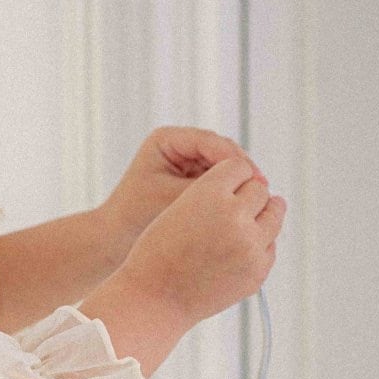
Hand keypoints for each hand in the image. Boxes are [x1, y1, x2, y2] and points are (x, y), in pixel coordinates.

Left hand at [97, 126, 267, 264]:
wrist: (115, 238)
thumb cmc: (135, 218)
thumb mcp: (173, 200)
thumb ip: (207, 190)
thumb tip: (249, 185)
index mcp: (167, 139)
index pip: (210, 141)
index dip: (234, 159)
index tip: (253, 178)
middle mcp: (179, 146)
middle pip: (221, 151)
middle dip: (242, 170)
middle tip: (263, 189)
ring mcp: (188, 162)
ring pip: (225, 168)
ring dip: (241, 183)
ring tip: (257, 200)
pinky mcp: (194, 180)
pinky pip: (221, 183)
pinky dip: (232, 194)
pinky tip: (247, 208)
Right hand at [121, 156, 285, 329]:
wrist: (154, 298)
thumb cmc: (159, 252)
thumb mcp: (178, 207)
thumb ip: (214, 192)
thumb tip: (259, 186)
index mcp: (210, 193)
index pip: (240, 166)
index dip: (232, 176)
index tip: (226, 187)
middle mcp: (234, 215)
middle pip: (259, 188)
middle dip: (247, 195)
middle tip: (235, 206)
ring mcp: (250, 244)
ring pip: (274, 213)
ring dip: (263, 214)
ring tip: (246, 222)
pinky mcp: (258, 270)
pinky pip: (270, 244)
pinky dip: (259, 244)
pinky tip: (240, 248)